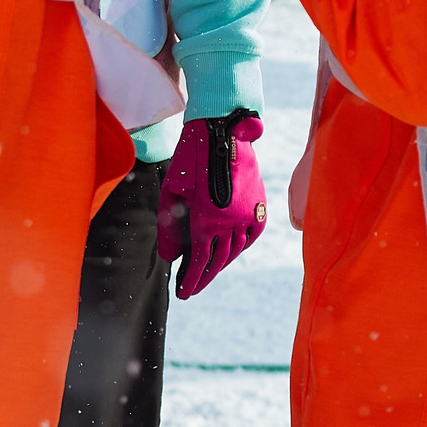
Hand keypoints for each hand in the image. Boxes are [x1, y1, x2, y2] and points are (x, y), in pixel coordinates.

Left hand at [156, 110, 267, 298]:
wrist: (221, 131)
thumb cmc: (190, 160)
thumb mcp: (170, 193)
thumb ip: (168, 229)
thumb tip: (171, 258)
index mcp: (206, 220)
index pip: (198, 262)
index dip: (190, 280)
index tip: (183, 294)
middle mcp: (230, 221)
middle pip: (217, 260)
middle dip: (203, 277)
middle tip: (192, 289)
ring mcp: (247, 213)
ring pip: (235, 250)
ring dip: (221, 264)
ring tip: (209, 272)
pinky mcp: (258, 204)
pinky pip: (252, 235)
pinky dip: (241, 246)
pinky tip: (231, 252)